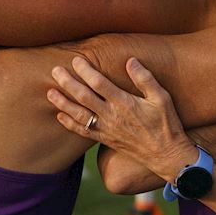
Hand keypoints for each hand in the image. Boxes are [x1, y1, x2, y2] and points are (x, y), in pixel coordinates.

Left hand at [47, 56, 195, 179]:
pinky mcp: (105, 139)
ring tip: (49, 91)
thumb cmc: (166, 124)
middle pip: (83, 97)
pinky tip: (60, 115)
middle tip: (55, 70)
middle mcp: (111, 116)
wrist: (165, 154)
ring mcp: (106, 129)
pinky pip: (83, 131)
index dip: (86, 70)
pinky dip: (69, 124)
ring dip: (63, 102)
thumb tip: (130, 60)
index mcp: (124, 103)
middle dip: (68, 82)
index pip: (99, 83)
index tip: (76, 60)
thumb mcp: (161, 97)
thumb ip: (145, 79)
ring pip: (79, 114)